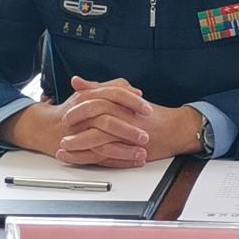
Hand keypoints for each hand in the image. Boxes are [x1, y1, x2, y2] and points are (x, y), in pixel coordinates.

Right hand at [0, 76, 153, 167]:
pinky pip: (99, 159)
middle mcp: (82, 115)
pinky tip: (132, 162)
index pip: (113, 95)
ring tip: (141, 153)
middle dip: (128, 130)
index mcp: (88, 97)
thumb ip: (114, 88)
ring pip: (103, 143)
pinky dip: (117, 162)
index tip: (147, 109)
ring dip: (124, 150)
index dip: (132, 102)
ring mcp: (79, 135)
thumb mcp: (92, 93)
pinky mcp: (79, 152)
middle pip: (107, 121)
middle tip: (146, 135)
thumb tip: (136, 91)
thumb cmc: (74, 109)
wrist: (47, 127)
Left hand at [57, 80, 204, 165]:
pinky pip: (104, 154)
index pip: (95, 99)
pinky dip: (85, 157)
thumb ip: (100, 88)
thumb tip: (76, 80)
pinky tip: (74, 158)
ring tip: (64, 145)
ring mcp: (127, 132)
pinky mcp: (129, 149)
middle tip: (63, 125)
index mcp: (121, 100)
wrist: (175, 129)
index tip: (65, 110)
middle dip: (76, 121)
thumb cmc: (150, 114)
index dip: (78, 105)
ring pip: (97, 136)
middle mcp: (124, 114)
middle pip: (94, 115)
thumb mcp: (125, 96)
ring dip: (77, 141)